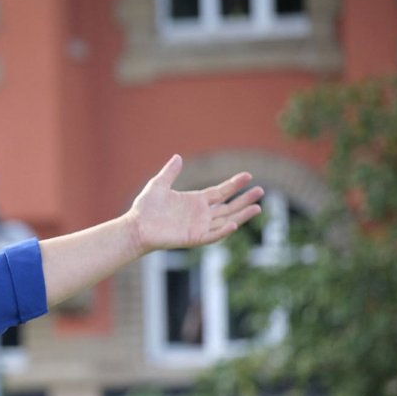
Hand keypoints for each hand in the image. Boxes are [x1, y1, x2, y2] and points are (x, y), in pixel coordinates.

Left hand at [128, 155, 263, 253]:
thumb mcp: (158, 185)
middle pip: (228, 207)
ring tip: (258, 208)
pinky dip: (223, 231)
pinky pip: (211, 236)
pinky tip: (234, 224)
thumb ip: (170, 172)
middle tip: (261, 191)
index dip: (234, 185)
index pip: (221, 192)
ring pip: (226, 221)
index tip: (248, 176)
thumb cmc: (145, 208)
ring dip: (241, 215)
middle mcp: (201, 214)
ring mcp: (198, 227)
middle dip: (244, 200)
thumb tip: (178, 157)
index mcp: (195, 201)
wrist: (136, 227)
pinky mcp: (193, 238)